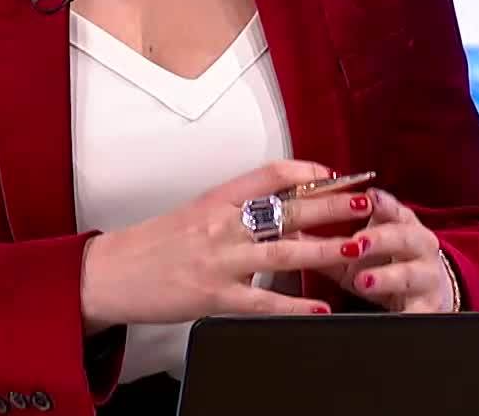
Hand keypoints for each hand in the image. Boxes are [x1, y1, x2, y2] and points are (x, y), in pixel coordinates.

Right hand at [78, 159, 378, 331]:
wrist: (111, 274)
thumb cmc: (156, 244)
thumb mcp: (196, 212)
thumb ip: (237, 208)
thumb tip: (284, 208)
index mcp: (217, 198)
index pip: (270, 174)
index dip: (308, 172)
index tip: (336, 174)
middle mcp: (221, 224)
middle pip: (287, 208)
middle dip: (332, 205)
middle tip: (367, 201)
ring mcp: (219, 260)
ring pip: (283, 250)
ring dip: (324, 248)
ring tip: (356, 246)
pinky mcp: (214, 296)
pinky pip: (262, 300)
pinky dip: (294, 305)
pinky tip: (320, 306)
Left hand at [317, 188, 456, 313]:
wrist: (425, 293)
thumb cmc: (382, 264)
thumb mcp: (358, 251)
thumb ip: (329, 241)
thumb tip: (286, 231)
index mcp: (403, 224)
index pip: (395, 209)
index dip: (384, 204)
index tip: (369, 198)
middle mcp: (420, 246)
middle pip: (405, 237)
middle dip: (380, 239)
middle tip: (356, 243)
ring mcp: (427, 277)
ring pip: (412, 275)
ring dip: (387, 277)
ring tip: (362, 281)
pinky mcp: (428, 307)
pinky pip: (417, 313)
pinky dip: (404, 316)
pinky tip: (388, 320)